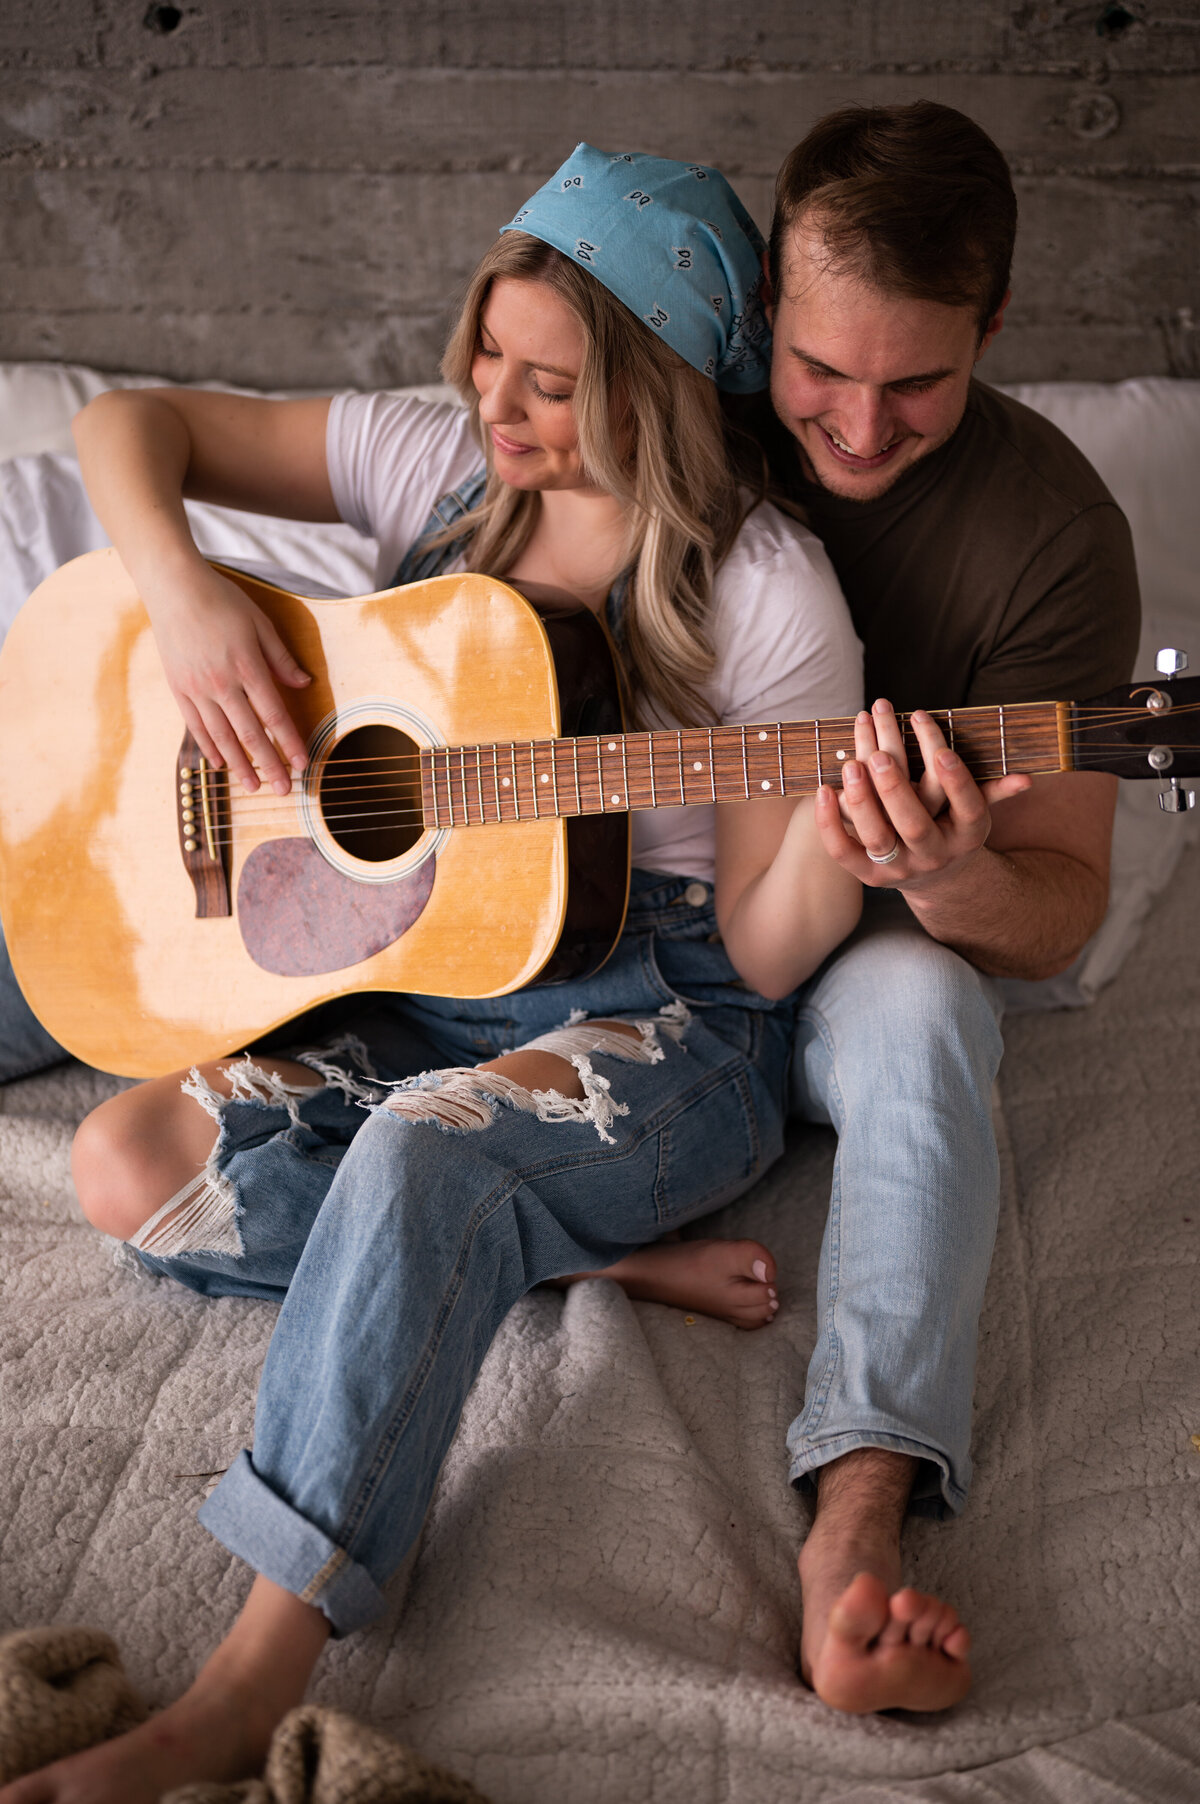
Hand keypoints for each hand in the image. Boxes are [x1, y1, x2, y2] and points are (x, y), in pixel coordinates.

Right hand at [148, 565, 310, 794]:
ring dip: (240, 765)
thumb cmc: (222, 601)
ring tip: (253, 787)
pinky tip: (221, 764)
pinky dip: (210, 748)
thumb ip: (282, 659)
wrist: (173, 588)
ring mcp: (197, 689)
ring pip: (222, 737)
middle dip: (269, 765)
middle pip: (250, 734)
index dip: (290, 742)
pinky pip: (196, 727)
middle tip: (284, 790)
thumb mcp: (260, 624)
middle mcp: (222, 683)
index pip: (274, 715)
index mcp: (248, 666)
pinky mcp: (179, 689)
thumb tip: (305, 684)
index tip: (303, 763)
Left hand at [813, 699, 1031, 889]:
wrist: (933, 878)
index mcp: (967, 836)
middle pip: (915, 824)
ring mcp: (900, 869)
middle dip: (897, 787)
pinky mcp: (868, 876)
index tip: (944, 751)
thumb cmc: (952, 826)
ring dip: (862, 801)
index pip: (967, 807)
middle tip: (880, 752)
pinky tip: (821, 790)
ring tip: (851, 762)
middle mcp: (935, 855)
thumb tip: (1028, 779)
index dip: (958, 781)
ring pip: (879, 837)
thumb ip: (994, 791)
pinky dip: (829, 824)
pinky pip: (844, 852)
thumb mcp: (974, 813)